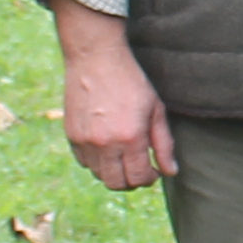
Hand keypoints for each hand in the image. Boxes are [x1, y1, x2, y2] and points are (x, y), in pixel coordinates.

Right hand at [46, 0, 177, 190]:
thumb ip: (164, 144)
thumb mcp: (156, 110)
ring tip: (123, 154)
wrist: (96, 58)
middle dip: (131, 181)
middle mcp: (105, 143)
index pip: (139, 178)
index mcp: (130, 138)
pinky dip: (96, 161)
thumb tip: (171, 172)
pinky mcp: (71, 135)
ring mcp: (85, 141)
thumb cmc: (131, 81)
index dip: (150, 179)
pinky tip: (107, 145)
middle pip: (117, 183)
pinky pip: (84, 162)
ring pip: (99, 175)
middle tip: (139, 168)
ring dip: (113, 171)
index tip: (154, 170)